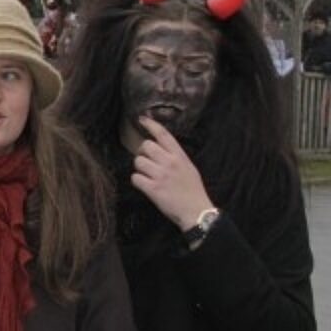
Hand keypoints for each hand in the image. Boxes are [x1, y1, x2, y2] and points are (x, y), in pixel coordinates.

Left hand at [129, 116, 214, 230]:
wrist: (196, 211)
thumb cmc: (193, 191)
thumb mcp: (189, 168)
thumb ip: (175, 157)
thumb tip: (160, 150)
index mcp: (180, 156)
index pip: (164, 135)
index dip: (151, 124)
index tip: (141, 119)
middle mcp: (170, 162)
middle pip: (146, 146)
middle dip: (143, 153)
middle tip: (147, 162)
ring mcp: (161, 175)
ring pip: (138, 161)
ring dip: (140, 169)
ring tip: (148, 177)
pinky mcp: (153, 188)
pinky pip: (135, 178)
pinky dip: (137, 182)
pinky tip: (145, 186)